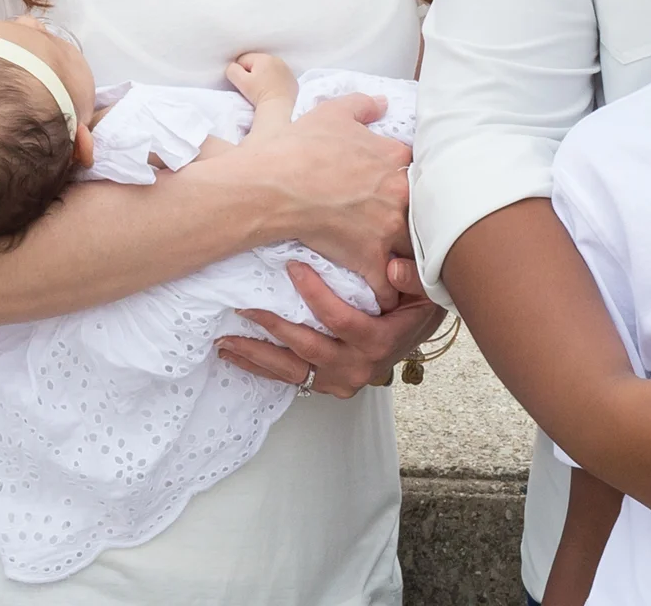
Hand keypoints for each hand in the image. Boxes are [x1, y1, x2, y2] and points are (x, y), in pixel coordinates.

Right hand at [205, 92, 411, 302]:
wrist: (275, 184)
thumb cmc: (300, 147)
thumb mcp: (331, 113)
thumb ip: (362, 106)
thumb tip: (382, 103)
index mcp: (395, 158)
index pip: (421, 170)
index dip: (412, 181)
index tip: (406, 190)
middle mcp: (399, 193)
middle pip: (426, 212)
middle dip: (422, 223)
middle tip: (413, 230)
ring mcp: (387, 227)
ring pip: (415, 250)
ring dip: (412, 260)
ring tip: (408, 268)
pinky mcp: (370, 258)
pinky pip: (389, 285)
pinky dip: (387, 293)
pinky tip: (385, 297)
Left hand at [217, 259, 444, 397]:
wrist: (415, 332)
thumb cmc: (415, 303)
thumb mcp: (424, 286)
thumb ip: (412, 277)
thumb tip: (393, 269)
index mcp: (379, 341)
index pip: (342, 321)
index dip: (316, 295)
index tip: (292, 267)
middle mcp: (358, 366)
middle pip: (308, 348)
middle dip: (273, 326)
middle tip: (243, 305)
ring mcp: (340, 379)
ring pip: (292, 370)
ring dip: (256, 354)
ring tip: (225, 340)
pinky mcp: (326, 384)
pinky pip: (289, 378)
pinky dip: (260, 367)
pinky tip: (235, 355)